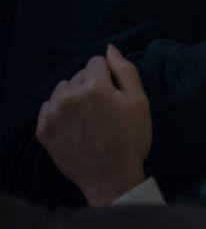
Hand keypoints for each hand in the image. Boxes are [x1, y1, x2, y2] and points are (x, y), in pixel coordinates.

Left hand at [36, 44, 152, 206]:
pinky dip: (59, 111)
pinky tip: (73, 126)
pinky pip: (48, 107)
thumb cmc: (131, 140)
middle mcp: (69, 95)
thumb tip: (110, 49)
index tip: (114, 95)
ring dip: (73, 96)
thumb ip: (126, 70)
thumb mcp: (140, 102)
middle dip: (91, 85)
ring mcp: (53, 113)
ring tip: (87, 117)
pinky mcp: (43, 130)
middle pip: (79, 75)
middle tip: (103, 109)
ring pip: (62, 89)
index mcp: (95, 86)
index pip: (97, 62)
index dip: (109, 76)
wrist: (111, 179)